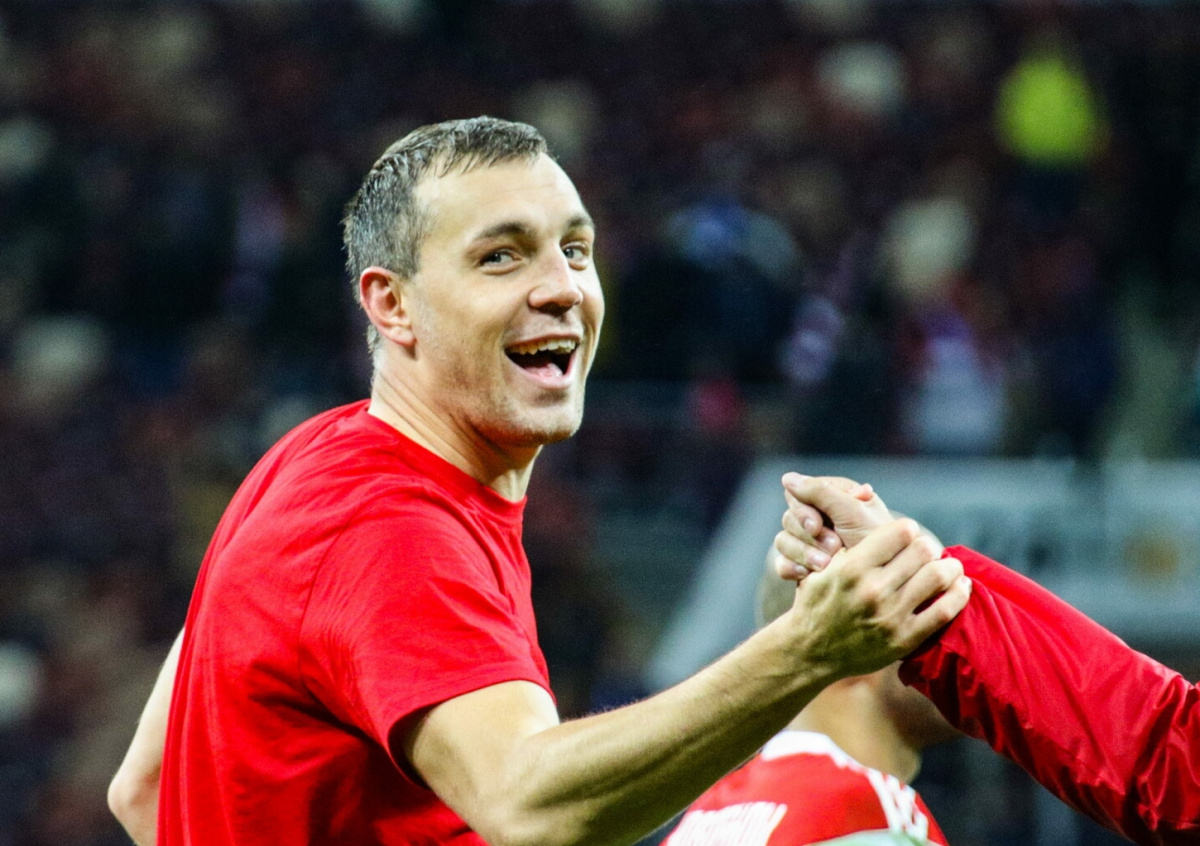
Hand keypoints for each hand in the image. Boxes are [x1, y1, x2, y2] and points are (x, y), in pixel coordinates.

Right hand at [772, 474, 891, 579]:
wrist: (892, 586)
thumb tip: (787, 477)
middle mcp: (821, 517)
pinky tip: (806, 576)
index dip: (804, 510)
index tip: (817, 526)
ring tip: (825, 566)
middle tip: (832, 548)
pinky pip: (782, 562)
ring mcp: (811, 543)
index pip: (799, 494)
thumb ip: (821, 493)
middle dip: (808, 536)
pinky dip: (791, 567)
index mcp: (835, 498)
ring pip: (784, 540)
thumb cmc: (880, 544)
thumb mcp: (854, 514)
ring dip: (802, 552)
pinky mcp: (804, 566)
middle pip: (789, 518)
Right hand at [787, 518, 969, 676]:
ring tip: (948, 567)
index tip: (907, 535)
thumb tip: (867, 517)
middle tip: (927, 551)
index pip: (901, 531)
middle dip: (928, 547)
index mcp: (852, 568)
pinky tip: (958, 586)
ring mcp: (891, 616)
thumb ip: (847, 545)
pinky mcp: (904, 639)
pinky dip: (958, 594)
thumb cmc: (816, 603)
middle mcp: (873, 590)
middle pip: (923, 550)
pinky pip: (945, 611)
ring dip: (949, 567)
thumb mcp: (820, 568)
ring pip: (938, 576)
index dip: (907, 529)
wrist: (810, 652)